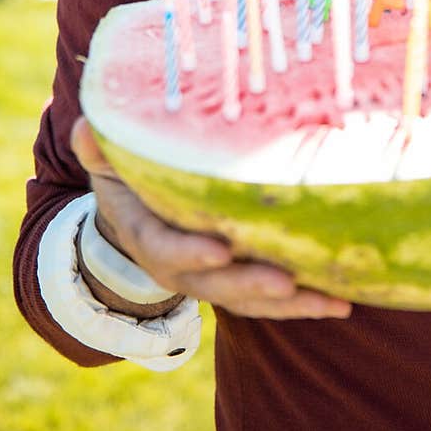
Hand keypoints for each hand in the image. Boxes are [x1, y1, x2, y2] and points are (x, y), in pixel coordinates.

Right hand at [69, 116, 352, 319]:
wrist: (136, 216)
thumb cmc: (129, 176)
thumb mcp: (109, 161)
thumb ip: (100, 148)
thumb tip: (86, 126)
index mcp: (148, 235)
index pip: (166, 248)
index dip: (191, 251)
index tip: (221, 246)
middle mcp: (180, 265)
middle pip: (215, 283)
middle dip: (250, 284)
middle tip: (286, 281)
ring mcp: (211, 278)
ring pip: (249, 299)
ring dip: (292, 304)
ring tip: (332, 300)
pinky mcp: (239, 281)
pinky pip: (271, 300)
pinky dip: (305, 304)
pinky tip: (343, 301)